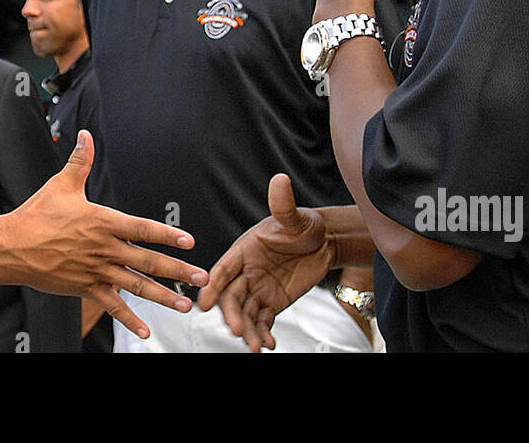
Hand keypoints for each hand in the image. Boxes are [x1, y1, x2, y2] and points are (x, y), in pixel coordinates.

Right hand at [6, 131, 206, 339]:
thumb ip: (80, 162)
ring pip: (136, 286)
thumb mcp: (61, 185)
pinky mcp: (85, 288)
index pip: (143, 229)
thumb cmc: (36, 215)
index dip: (167, 235)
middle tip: (203, 278)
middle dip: (179, 271)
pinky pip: (112, 306)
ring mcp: (96, 271)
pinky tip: (146, 331)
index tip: (189, 241)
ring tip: (186, 306)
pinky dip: (129, 320)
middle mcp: (104, 248)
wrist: (10, 247)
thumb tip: (86, 135)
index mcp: (103, 222)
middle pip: (148, 261)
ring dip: (164, 297)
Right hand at [196, 174, 334, 351]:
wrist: (325, 244)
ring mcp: (259, 289)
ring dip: (247, 330)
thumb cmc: (305, 226)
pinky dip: (263, 333)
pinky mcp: (273, 302)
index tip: (204, 303)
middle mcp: (247, 271)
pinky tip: (268, 344)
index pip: (224, 270)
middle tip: (237, 330)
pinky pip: (263, 321)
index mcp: (244, 250)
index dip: (213, 287)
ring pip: (246, 313)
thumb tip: (280, 181)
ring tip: (254, 346)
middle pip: (232, 297)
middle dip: (232, 315)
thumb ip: (284, 205)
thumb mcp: (294, 217)